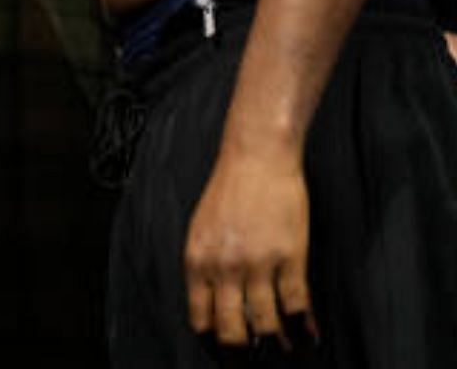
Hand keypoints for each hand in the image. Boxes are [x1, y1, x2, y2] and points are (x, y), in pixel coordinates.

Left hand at [184, 147, 316, 349]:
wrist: (256, 157)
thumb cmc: (229, 192)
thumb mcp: (200, 231)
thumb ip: (204, 268)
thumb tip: (211, 306)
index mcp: (196, 262)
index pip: (201, 320)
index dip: (214, 346)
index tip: (226, 357)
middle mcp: (224, 268)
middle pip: (233, 331)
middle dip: (244, 357)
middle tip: (254, 366)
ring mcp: (258, 264)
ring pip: (267, 325)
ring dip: (278, 348)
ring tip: (287, 357)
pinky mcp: (290, 258)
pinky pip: (297, 305)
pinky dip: (304, 329)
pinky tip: (309, 338)